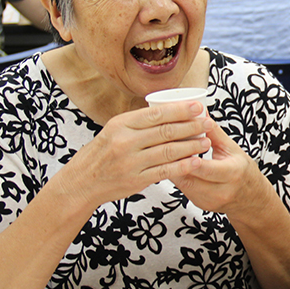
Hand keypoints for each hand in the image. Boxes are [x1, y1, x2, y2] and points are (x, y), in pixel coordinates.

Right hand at [56, 101, 211, 208]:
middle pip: (165, 131)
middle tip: (208, 122)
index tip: (198, 106)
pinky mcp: (136, 180)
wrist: (81, 182)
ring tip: (205, 141)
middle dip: (191, 126)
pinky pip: (165, 171)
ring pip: (168, 151)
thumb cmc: (101, 154)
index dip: (180, 110)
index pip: (156, 114)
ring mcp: (131, 162)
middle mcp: (125, 141)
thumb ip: (137, 123)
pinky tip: (195, 162)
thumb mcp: (113, 131)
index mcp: (120, 124)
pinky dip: (182, 166)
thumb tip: (168, 111)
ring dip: (191, 146)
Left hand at [171, 117, 277, 217]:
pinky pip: (182, 188)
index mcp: (232, 174)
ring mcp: (208, 200)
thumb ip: (213, 132)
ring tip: (163, 153)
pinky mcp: (198, 203)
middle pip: (190, 178)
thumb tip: (200, 113)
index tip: (179, 147)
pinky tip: (169, 164)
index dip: (192, 160)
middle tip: (162, 146)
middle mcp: (220, 191)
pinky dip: (175, 174)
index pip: (207, 169)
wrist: (249, 197)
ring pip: (182, 184)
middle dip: (175, 161)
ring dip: (171, 168)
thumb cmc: (241, 169)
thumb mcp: (232, 148)